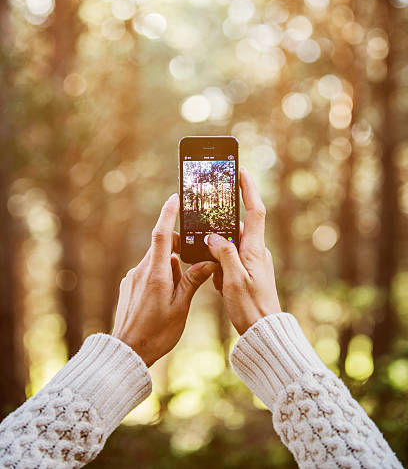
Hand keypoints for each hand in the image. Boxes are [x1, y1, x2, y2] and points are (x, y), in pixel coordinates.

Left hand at [112, 194, 215, 365]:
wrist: (127, 352)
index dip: (168, 214)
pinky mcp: (129, 286)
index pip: (161, 235)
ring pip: (156, 261)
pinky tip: (166, 298)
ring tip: (180, 292)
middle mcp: (141, 270)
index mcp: (155, 273)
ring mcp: (132, 277)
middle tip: (194, 263)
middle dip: (178, 249)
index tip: (174, 198)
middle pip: (162, 247)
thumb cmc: (157, 332)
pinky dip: (161, 275)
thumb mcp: (181, 306)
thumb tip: (208, 261)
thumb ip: (193, 280)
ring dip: (171, 266)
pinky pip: (148, 272)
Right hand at [207, 167, 280, 334]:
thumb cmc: (250, 307)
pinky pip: (230, 258)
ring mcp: (252, 262)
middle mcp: (255, 251)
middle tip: (211, 207)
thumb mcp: (233, 280)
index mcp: (255, 249)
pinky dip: (218, 260)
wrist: (263, 331)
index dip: (249, 189)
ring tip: (207, 252)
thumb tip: (212, 237)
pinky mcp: (246, 273)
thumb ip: (223, 255)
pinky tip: (211, 271)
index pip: (255, 210)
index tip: (241, 171)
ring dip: (218, 244)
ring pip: (231, 243)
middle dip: (224, 218)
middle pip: (240, 225)